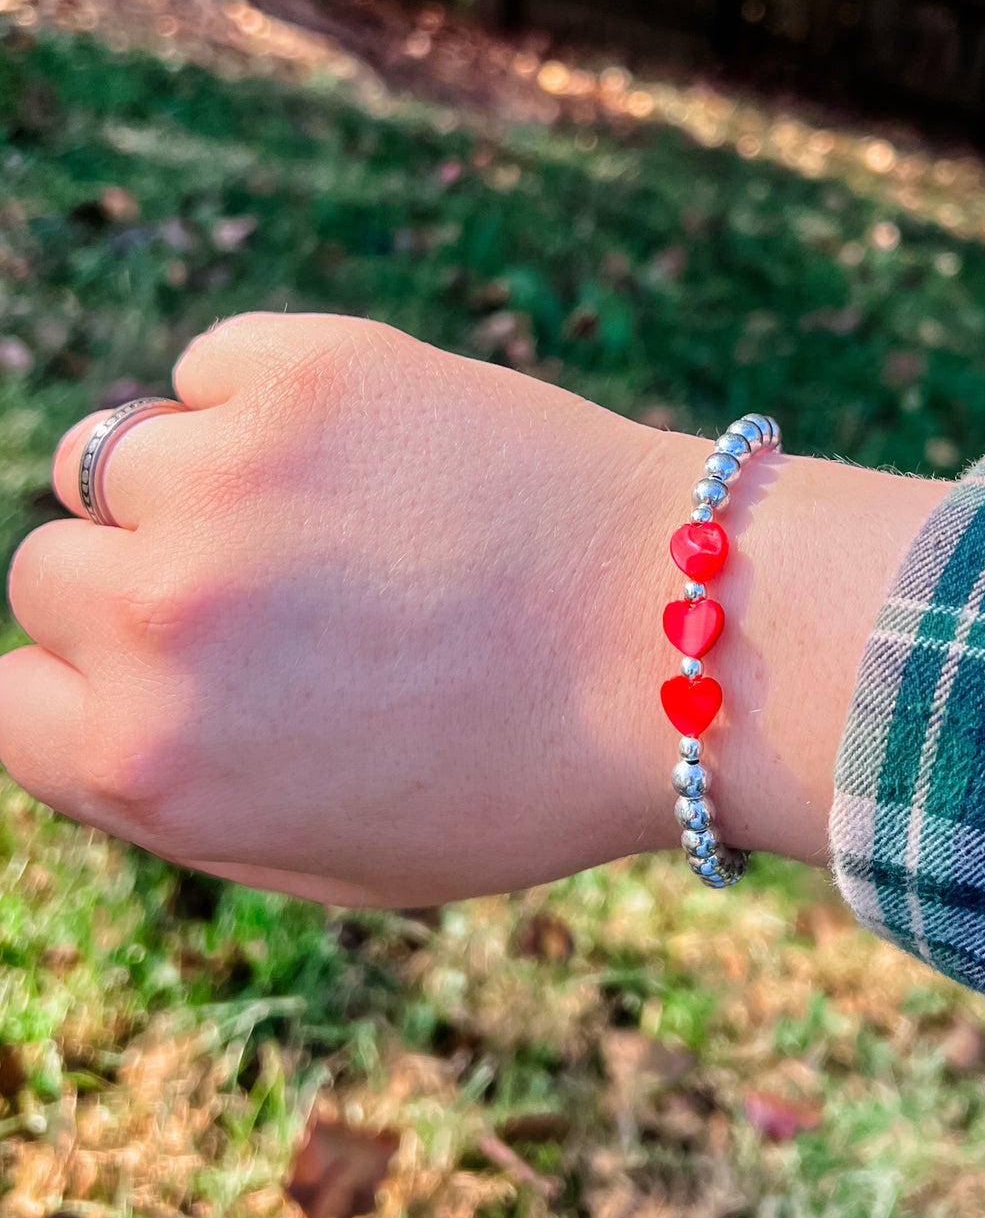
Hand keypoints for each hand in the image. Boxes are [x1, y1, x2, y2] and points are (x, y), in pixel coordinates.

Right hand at [1, 314, 943, 905]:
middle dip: (151, 590)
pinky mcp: (306, 365)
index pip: (9, 699)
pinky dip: (268, 404)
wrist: (684, 642)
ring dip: (204, 490)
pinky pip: (213, 371)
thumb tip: (79, 697)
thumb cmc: (526, 770)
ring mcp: (225, 477)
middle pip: (56, 572)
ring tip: (342, 523)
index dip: (95, 683)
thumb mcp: (336, 852)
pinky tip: (380, 455)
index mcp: (150, 763)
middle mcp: (158, 618)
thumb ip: (174, 787)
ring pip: (119, 459)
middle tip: (294, 600)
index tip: (180, 671)